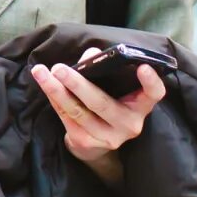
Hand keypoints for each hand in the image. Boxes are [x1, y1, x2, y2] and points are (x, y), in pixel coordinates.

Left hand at [29, 51, 167, 169]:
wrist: (97, 142)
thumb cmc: (109, 103)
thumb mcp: (115, 88)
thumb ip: (104, 68)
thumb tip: (91, 54)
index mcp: (140, 106)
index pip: (154, 94)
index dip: (151, 82)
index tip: (142, 66)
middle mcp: (128, 124)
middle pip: (102, 103)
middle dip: (78, 84)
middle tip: (59, 68)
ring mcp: (108, 137)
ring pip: (78, 111)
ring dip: (56, 90)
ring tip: (41, 72)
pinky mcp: (86, 142)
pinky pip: (66, 117)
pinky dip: (54, 99)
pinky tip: (45, 84)